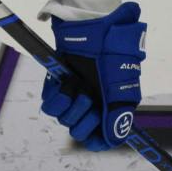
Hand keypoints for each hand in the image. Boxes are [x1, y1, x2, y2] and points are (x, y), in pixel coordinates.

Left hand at [40, 3, 145, 148]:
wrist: (94, 28)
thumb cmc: (112, 54)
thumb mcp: (120, 87)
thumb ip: (117, 116)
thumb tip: (114, 141)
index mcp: (110, 106)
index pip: (100, 138)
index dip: (96, 140)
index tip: (95, 137)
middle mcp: (92, 103)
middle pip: (80, 131)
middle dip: (84, 121)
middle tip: (90, 102)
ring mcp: (74, 94)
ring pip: (64, 119)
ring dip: (72, 107)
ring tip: (80, 89)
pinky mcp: (58, 85)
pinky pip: (51, 105)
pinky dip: (58, 97)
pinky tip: (68, 84)